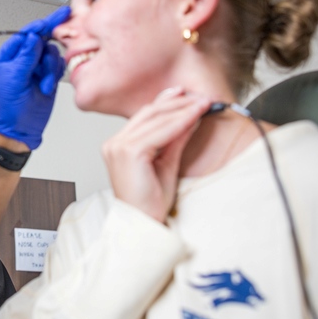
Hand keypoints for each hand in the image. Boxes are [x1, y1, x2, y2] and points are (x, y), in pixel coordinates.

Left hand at [0, 6, 69, 149]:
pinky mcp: (48, 75)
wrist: (20, 130)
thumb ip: (26, 57)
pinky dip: (55, 74)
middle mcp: (23, 58)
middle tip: (55, 52)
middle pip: (43, 40)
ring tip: (43, 84)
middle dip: (47, 52)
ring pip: (52, 53)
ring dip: (50, 69)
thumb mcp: (15, 80)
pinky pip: (58, 65)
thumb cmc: (10, 108)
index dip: (41, 26)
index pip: (26, 33)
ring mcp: (37, 66)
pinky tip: (47, 86)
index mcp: (9, 55)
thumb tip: (32, 36)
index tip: (55, 19)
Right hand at [103, 88, 210, 222]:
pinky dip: (179, 122)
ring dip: (182, 110)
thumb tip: (189, 118)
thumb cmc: (150, 202)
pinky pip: (159, 132)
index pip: (143, 116)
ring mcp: (118, 147)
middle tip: (201, 97)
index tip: (185, 94)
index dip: (165, 102)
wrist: (142, 224)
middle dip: (177, 103)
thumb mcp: (166, 164)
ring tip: (203, 104)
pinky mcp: (129, 152)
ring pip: (154, 119)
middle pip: (148, 113)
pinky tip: (195, 117)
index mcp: (118, 145)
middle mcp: (114, 143)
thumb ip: (174, 140)